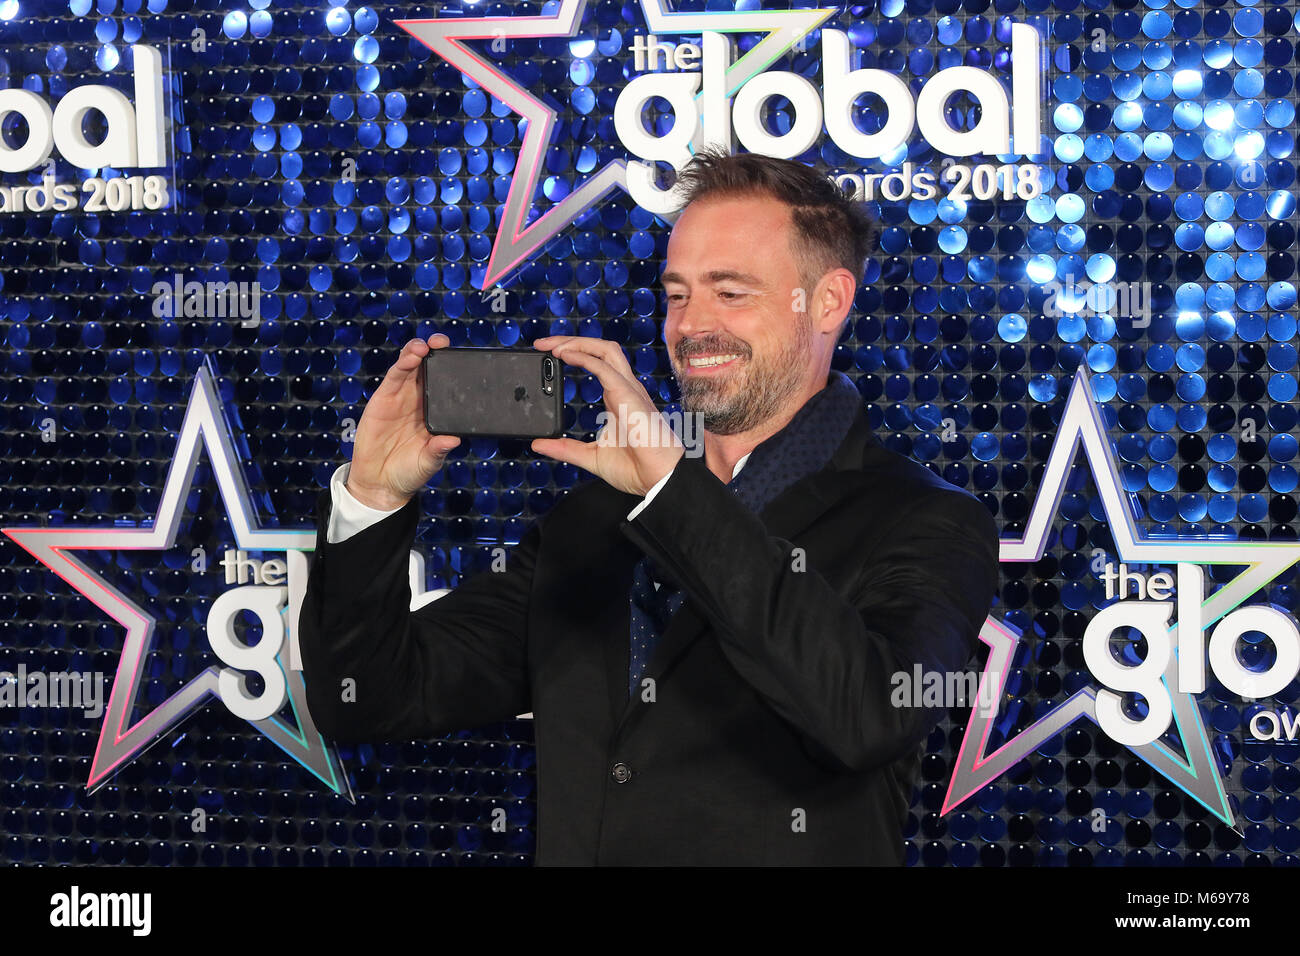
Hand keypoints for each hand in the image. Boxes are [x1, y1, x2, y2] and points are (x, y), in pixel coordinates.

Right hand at [346, 334, 460, 510]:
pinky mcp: (383, 399)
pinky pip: (393, 377)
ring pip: (410, 367)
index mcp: (434, 413)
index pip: (446, 385)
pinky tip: (411, 356)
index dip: (453, 369)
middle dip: (436, 352)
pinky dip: (403, 364)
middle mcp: (419, 401)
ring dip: (417, 352)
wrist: (380, 483)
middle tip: (443, 342)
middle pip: (427, 369)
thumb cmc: (408, 472)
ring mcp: (400, 398)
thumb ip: (438, 450)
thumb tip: (454, 440)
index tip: (464, 358)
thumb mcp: (428, 462)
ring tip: (426, 346)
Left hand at [530, 336, 683, 495]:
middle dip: (571, 340)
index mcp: (618, 398)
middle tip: (543, 343)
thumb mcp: (590, 456)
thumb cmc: (636, 468)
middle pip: (601, 349)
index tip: (548, 355)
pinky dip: (583, 357)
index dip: (575, 353)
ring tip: (553, 345)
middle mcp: (624, 388)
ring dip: (577, 342)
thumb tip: (539, 444)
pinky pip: (604, 367)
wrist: (659, 479)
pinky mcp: (628, 395)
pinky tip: (565, 355)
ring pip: (605, 350)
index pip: (597, 363)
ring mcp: (628, 389)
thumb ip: (565, 448)